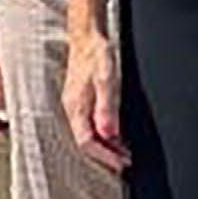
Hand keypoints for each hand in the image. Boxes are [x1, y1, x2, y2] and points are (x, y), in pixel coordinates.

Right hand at [63, 31, 128, 171]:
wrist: (88, 35)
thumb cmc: (96, 53)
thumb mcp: (106, 80)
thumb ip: (107, 108)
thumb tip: (109, 134)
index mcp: (76, 107)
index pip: (86, 142)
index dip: (104, 156)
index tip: (121, 164)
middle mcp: (72, 108)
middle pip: (86, 142)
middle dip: (105, 155)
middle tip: (125, 162)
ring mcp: (75, 104)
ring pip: (88, 134)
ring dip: (106, 145)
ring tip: (124, 152)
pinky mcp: (81, 99)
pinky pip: (90, 124)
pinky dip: (104, 134)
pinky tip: (116, 134)